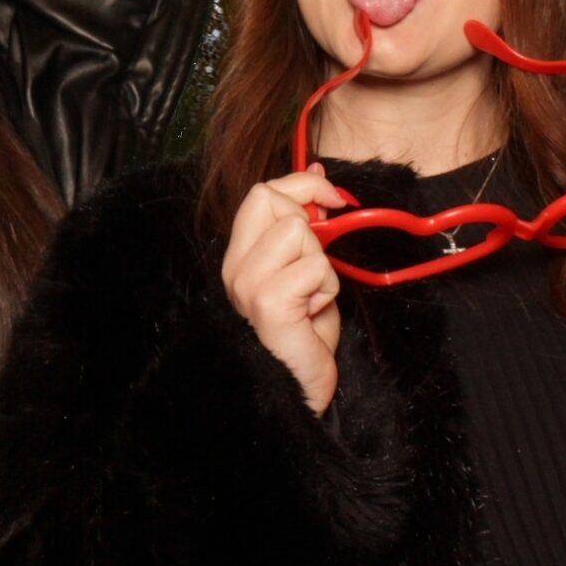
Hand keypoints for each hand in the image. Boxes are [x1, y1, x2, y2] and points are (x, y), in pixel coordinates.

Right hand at [221, 167, 349, 413]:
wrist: (298, 389)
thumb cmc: (303, 334)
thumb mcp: (304, 268)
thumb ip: (305, 225)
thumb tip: (317, 176)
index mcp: (240, 255)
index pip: (262, 192)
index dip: (302, 185)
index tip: (331, 199)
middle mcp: (234, 266)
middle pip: (272, 199)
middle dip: (310, 226)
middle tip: (315, 265)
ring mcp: (246, 283)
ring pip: (298, 232)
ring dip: (321, 265)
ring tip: (311, 297)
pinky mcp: (267, 301)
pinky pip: (315, 267)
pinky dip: (327, 289)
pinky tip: (311, 313)